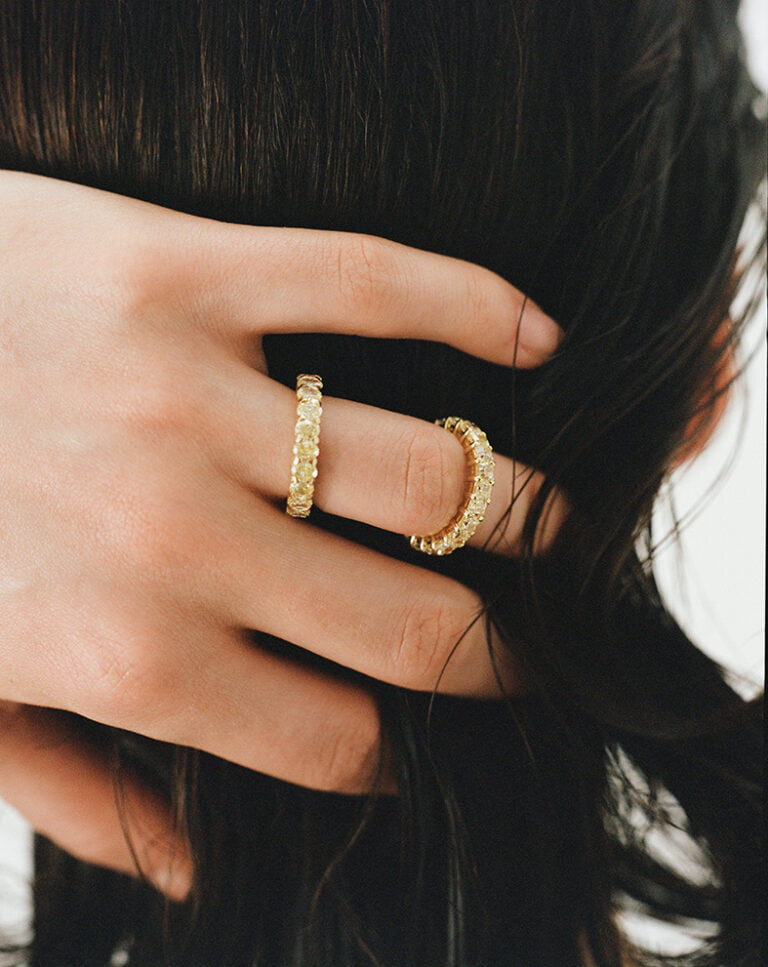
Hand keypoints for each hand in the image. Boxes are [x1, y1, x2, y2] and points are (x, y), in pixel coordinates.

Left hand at [0, 171, 563, 897]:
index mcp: (126, 657)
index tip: (425, 727)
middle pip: (414, 626)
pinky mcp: (182, 272)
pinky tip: (538, 340)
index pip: (336, 741)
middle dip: (495, 654)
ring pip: (426, 469)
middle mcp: (175, 539)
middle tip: (525, 646)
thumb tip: (187, 872)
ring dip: (522, 509)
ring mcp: (186, 398)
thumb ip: (76, 794)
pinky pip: (373, 284)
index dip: (400, 749)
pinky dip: (479, 309)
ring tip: (554, 521)